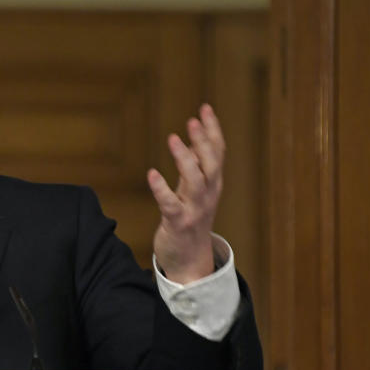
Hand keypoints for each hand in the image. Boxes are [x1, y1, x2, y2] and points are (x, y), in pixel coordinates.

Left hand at [147, 104, 223, 283]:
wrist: (190, 262)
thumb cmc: (190, 222)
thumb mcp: (195, 192)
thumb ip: (195, 168)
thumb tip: (193, 142)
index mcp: (213, 184)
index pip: (218, 152)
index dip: (213, 130)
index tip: (205, 108)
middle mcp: (208, 195)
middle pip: (211, 163)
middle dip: (204, 140)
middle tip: (193, 120)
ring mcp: (195, 209)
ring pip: (195, 180)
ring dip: (185, 159)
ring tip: (173, 138)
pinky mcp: (178, 223)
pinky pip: (171, 204)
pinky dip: (162, 189)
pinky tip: (152, 174)